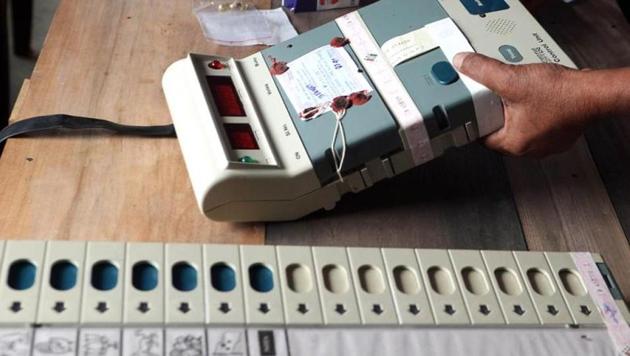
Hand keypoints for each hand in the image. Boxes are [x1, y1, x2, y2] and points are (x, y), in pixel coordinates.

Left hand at [453, 52, 596, 157]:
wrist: (594, 92)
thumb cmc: (560, 94)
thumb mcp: (511, 79)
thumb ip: (483, 71)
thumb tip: (463, 63)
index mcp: (514, 144)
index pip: (482, 138)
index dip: (474, 122)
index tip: (470, 111)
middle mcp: (530, 149)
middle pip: (500, 132)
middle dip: (494, 115)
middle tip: (492, 99)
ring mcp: (547, 143)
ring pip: (520, 128)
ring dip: (514, 113)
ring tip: (513, 96)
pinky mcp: (560, 134)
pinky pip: (537, 124)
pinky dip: (532, 112)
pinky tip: (533, 97)